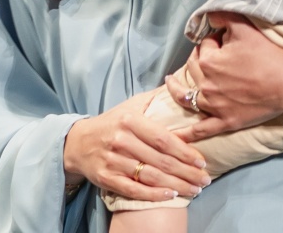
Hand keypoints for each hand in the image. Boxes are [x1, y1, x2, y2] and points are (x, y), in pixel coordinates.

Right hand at [63, 91, 210, 201]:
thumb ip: (155, 100)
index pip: (163, 139)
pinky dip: (153, 195)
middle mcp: (121, 140)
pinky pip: (133, 189)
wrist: (77, 142)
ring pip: (149, 176)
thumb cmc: (112, 122)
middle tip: (205, 180)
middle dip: (186, 172)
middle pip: (160, 160)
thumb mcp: (131, 105)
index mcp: (130, 120)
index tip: (202, 161)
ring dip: (175, 185)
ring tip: (194, 189)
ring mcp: (112, 161)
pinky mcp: (105, 178)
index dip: (184, 152)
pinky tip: (170, 195)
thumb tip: (181, 88)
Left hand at [165, 12, 282, 141]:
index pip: (204, 46)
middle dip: (198, 58)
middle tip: (208, 54)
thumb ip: (222, 17)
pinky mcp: (226, 121)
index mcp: (209, 62)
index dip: (214, 40)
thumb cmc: (269, 54)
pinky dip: (186, 133)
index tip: (225, 39)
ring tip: (171, 84)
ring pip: (188, 97)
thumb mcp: (244, 27)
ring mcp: (215, 106)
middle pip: (194, 68)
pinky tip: (175, 136)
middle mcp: (207, 85)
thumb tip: (208, 17)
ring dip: (177, 90)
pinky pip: (201, 130)